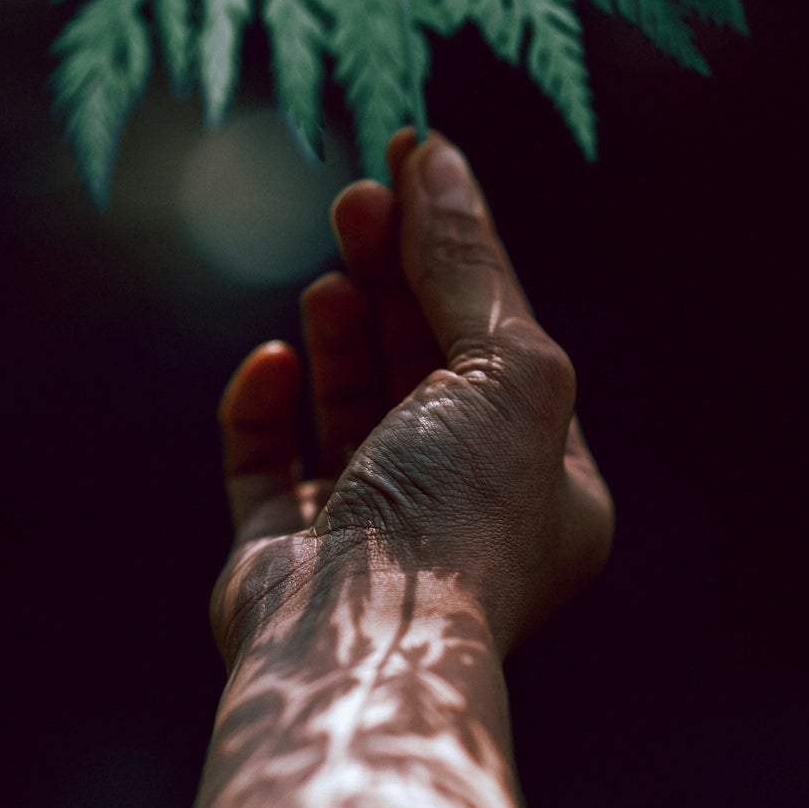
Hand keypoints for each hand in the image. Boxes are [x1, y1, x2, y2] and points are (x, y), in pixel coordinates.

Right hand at [212, 129, 613, 663]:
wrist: (363, 647)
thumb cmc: (460, 513)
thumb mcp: (503, 369)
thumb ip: (469, 264)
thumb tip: (441, 160)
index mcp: (540, 480)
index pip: (496, 337)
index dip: (457, 244)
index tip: (413, 160)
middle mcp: (459, 507)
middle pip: (421, 361)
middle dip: (394, 275)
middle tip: (360, 199)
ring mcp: (368, 532)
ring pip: (349, 405)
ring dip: (341, 331)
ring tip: (332, 278)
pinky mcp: (283, 550)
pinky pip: (267, 459)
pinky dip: (267, 404)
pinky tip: (273, 361)